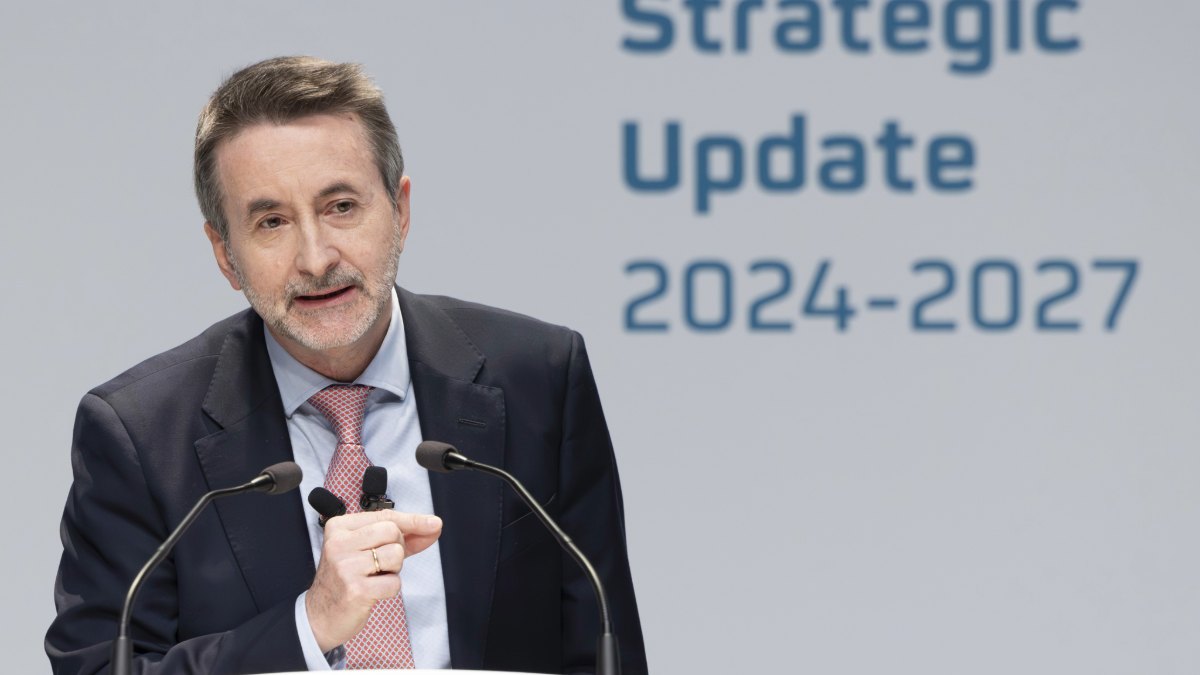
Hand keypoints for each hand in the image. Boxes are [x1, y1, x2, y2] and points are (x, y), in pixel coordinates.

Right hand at [305, 510, 441, 651]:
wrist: (320, 616)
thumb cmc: (348, 578)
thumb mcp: (366, 549)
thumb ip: (401, 536)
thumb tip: (434, 525)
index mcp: (339, 527)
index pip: (385, 516)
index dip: (414, 520)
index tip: (434, 523)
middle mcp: (339, 544)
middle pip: (393, 532)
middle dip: (397, 549)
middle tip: (380, 563)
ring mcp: (346, 567)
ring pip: (396, 555)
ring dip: (394, 569)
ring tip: (374, 576)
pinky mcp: (356, 590)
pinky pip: (394, 582)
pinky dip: (390, 588)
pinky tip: (372, 591)